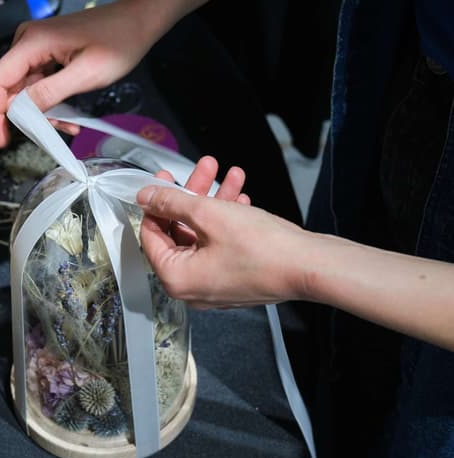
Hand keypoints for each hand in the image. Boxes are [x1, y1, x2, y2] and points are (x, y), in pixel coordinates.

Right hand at [0, 0, 157, 147]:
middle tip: (50, 133)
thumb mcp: (86, 74)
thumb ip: (50, 92)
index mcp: (32, 42)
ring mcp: (36, 47)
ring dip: (42, 113)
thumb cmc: (118, 40)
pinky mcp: (46, 53)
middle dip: (27, 116)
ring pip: (26, 90)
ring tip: (68, 125)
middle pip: (10, 88)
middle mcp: (28, 41)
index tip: (0, 139)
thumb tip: (21, 110)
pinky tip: (68, 116)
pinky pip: (38, 84)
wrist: (136, 22)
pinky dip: (50, 103)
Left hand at [138, 157, 305, 307]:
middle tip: (203, 170)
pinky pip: (221, 245)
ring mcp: (214, 284)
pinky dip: (227, 220)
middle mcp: (192, 287)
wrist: (311, 266)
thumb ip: (172, 202)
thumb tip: (147, 196)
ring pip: (204, 235)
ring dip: (215, 202)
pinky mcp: (235, 278)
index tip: (162, 182)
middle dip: (194, 195)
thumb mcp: (208, 214)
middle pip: (180, 232)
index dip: (156, 204)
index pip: (150, 236)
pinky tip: (241, 197)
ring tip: (230, 174)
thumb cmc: (263, 249)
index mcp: (176, 278)